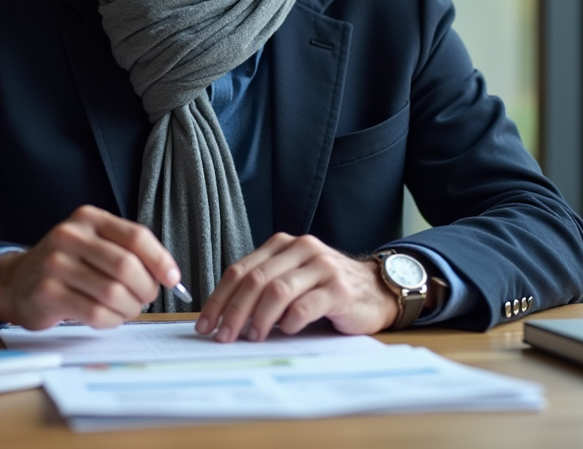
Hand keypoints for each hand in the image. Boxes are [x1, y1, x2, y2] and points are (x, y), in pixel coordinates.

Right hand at [0, 205, 179, 329]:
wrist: (17, 281)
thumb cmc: (67, 265)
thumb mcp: (94, 244)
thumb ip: (127, 251)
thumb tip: (169, 275)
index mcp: (88, 218)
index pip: (136, 236)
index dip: (160, 260)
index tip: (172, 279)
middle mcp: (70, 235)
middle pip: (126, 266)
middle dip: (145, 289)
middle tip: (146, 299)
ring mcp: (55, 263)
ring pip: (112, 292)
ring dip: (130, 308)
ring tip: (128, 309)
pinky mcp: (47, 292)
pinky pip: (94, 312)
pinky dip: (111, 320)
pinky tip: (109, 318)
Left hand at [195, 233, 397, 341]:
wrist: (376, 290)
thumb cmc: (326, 289)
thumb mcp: (293, 280)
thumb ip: (264, 288)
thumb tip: (224, 317)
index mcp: (283, 245)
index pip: (240, 269)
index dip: (219, 298)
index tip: (206, 324)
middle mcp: (301, 249)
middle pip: (255, 279)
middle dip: (233, 311)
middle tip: (223, 336)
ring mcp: (322, 267)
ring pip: (277, 290)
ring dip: (259, 318)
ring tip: (252, 337)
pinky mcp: (339, 290)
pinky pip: (306, 305)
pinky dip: (290, 321)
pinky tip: (287, 331)